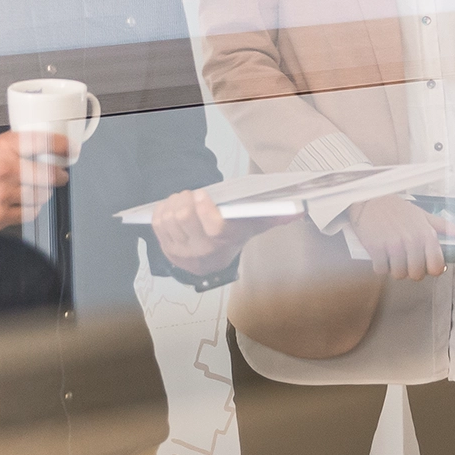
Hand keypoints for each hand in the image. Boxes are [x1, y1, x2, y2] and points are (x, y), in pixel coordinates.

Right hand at [0, 130, 69, 232]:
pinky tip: (23, 202)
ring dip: (44, 192)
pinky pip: (30, 212)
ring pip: (41, 195)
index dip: (62, 145)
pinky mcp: (0, 215)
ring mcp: (2, 194)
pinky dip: (31, 208)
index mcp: (3, 148)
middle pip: (48, 174)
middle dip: (60, 175)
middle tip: (61, 175)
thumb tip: (53, 148)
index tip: (71, 149)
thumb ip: (20, 147)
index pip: (41, 142)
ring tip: (36, 188)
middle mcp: (3, 170)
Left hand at [147, 188, 273, 275]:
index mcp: (223, 242)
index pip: (213, 227)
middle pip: (184, 217)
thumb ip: (273, 216)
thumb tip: (297, 212)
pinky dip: (163, 210)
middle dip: (185, 199)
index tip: (202, 194)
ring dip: (174, 203)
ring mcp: (181, 251)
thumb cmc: (232, 235)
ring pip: (169, 217)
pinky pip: (157, 223)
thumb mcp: (252, 226)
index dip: (204, 208)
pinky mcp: (166, 249)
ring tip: (183, 201)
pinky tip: (172, 208)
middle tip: (191, 194)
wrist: (211, 261)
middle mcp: (201, 250)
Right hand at [347, 193, 444, 280]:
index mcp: (426, 234)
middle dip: (410, 271)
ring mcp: (393, 244)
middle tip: (405, 261)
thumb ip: (445, 227)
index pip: (436, 266)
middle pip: (416, 274)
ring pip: (398, 274)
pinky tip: (381, 254)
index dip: (431, 270)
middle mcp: (412, 240)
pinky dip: (380, 266)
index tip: (425, 266)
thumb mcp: (423, 215)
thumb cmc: (397, 209)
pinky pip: (381, 270)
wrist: (370, 199)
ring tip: (392, 256)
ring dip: (394, 269)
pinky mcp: (376, 248)